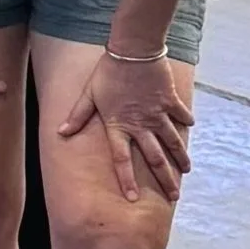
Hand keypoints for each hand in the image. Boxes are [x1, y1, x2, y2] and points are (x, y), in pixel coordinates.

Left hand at [60, 50, 190, 202]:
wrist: (133, 50)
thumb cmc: (107, 72)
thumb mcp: (89, 94)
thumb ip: (77, 116)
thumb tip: (59, 133)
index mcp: (119, 126)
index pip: (122, 160)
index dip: (126, 180)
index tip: (133, 198)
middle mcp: (141, 124)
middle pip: (155, 158)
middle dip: (165, 179)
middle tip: (174, 196)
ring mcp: (158, 113)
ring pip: (172, 141)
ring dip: (180, 157)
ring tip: (186, 171)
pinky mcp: (169, 100)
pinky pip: (180, 114)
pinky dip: (185, 121)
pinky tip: (190, 128)